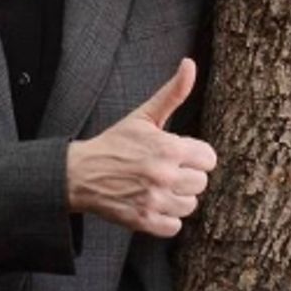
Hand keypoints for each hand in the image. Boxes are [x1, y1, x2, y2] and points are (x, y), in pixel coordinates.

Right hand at [66, 58, 216, 236]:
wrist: (80, 173)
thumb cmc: (115, 143)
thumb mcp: (144, 115)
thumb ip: (173, 92)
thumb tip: (190, 64)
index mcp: (169, 148)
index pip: (209, 159)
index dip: (195, 157)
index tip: (177, 155)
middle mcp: (164, 175)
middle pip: (201, 183)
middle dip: (185, 177)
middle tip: (164, 171)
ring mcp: (154, 200)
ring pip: (190, 205)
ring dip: (176, 198)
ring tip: (157, 187)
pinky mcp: (145, 221)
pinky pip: (175, 226)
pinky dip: (165, 219)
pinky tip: (152, 204)